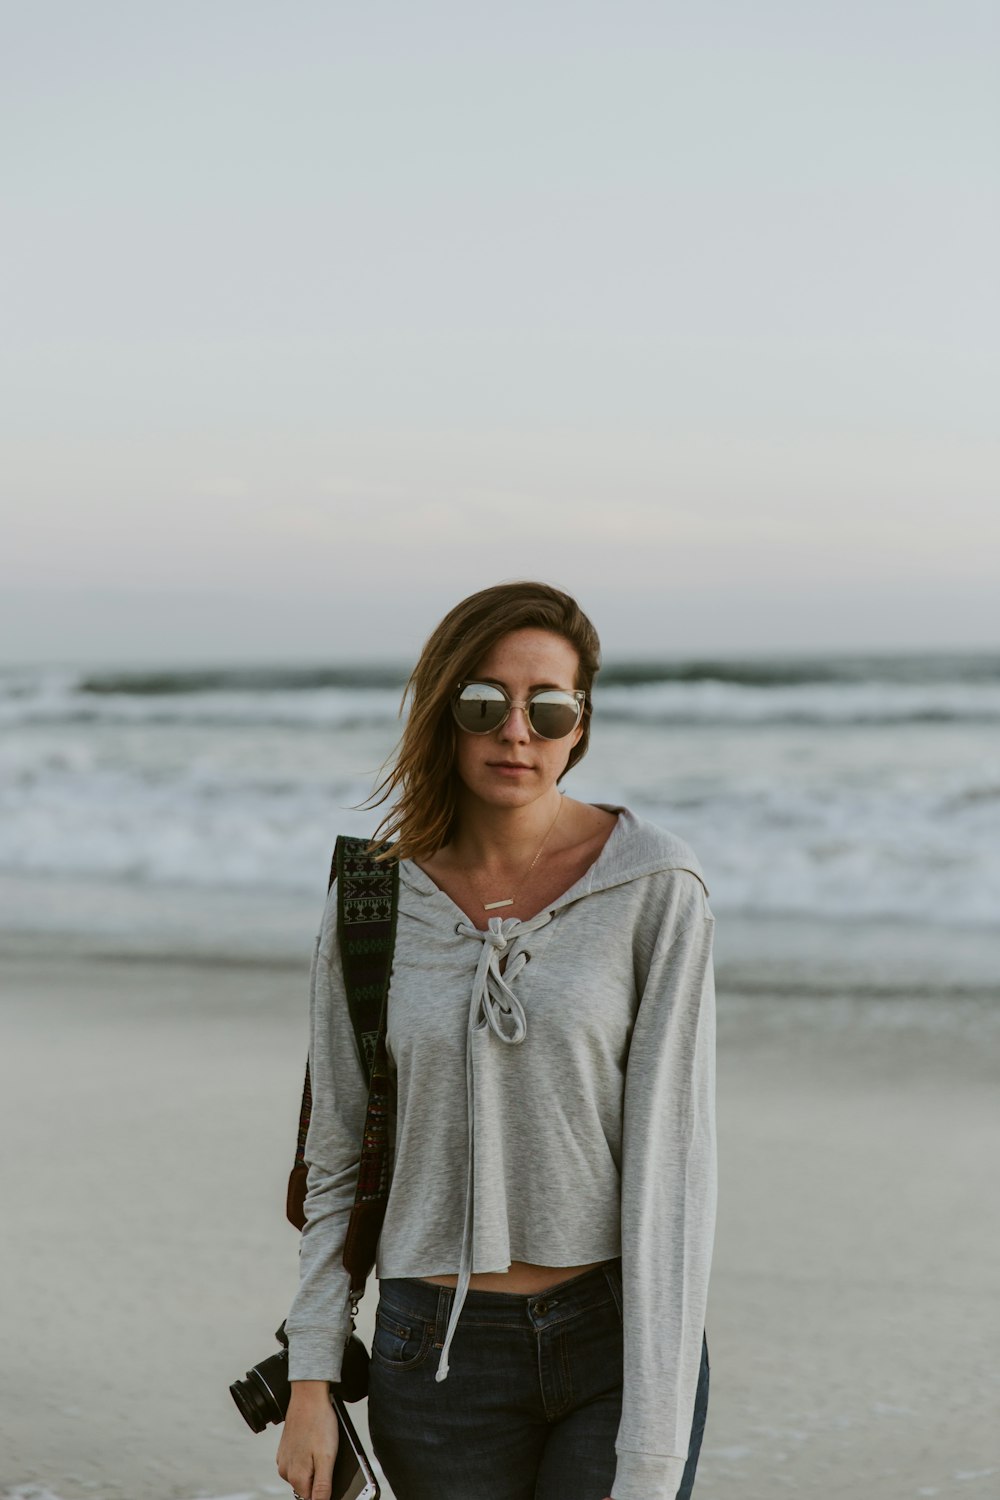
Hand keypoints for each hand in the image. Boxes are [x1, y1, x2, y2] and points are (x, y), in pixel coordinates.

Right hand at [276, 1382, 339, 1499]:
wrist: (308, 1396)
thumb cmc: (320, 1423)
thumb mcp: (327, 1457)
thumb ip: (323, 1485)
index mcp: (296, 1477)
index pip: (312, 1499)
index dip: (325, 1492)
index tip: (331, 1475)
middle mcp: (285, 1471)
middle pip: (307, 1487)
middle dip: (320, 1478)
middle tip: (329, 1457)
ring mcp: (284, 1459)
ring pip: (303, 1474)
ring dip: (314, 1467)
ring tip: (322, 1447)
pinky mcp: (285, 1449)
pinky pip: (298, 1461)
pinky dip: (308, 1456)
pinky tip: (314, 1442)